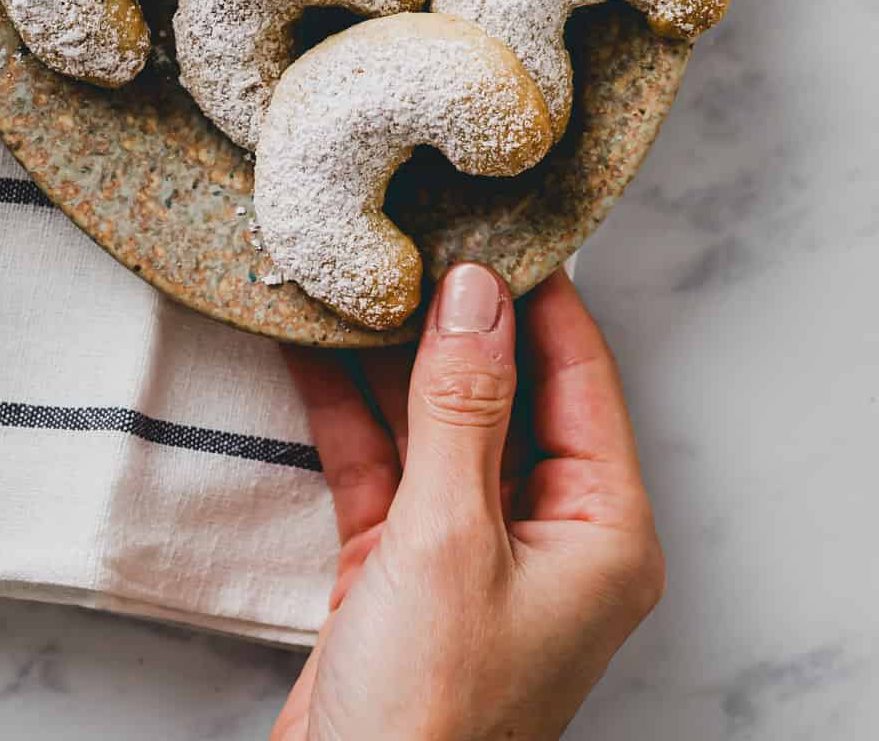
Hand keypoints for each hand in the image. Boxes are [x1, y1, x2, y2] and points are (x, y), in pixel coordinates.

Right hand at [275, 267, 663, 740]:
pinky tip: (306, 348)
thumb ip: (462, 406)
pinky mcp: (404, 567)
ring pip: (437, 421)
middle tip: (407, 231)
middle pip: (507, 391)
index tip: (492, 217)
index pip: (582, 375)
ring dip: (389, 356)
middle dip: (452, 316)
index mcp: (602, 530)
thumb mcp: (448, 538)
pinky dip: (345, 410)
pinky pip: (383, 464)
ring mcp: (473, 550)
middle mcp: (548, 534)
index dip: (538, 293)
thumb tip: (476, 291)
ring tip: (350, 272)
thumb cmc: (429, 713)